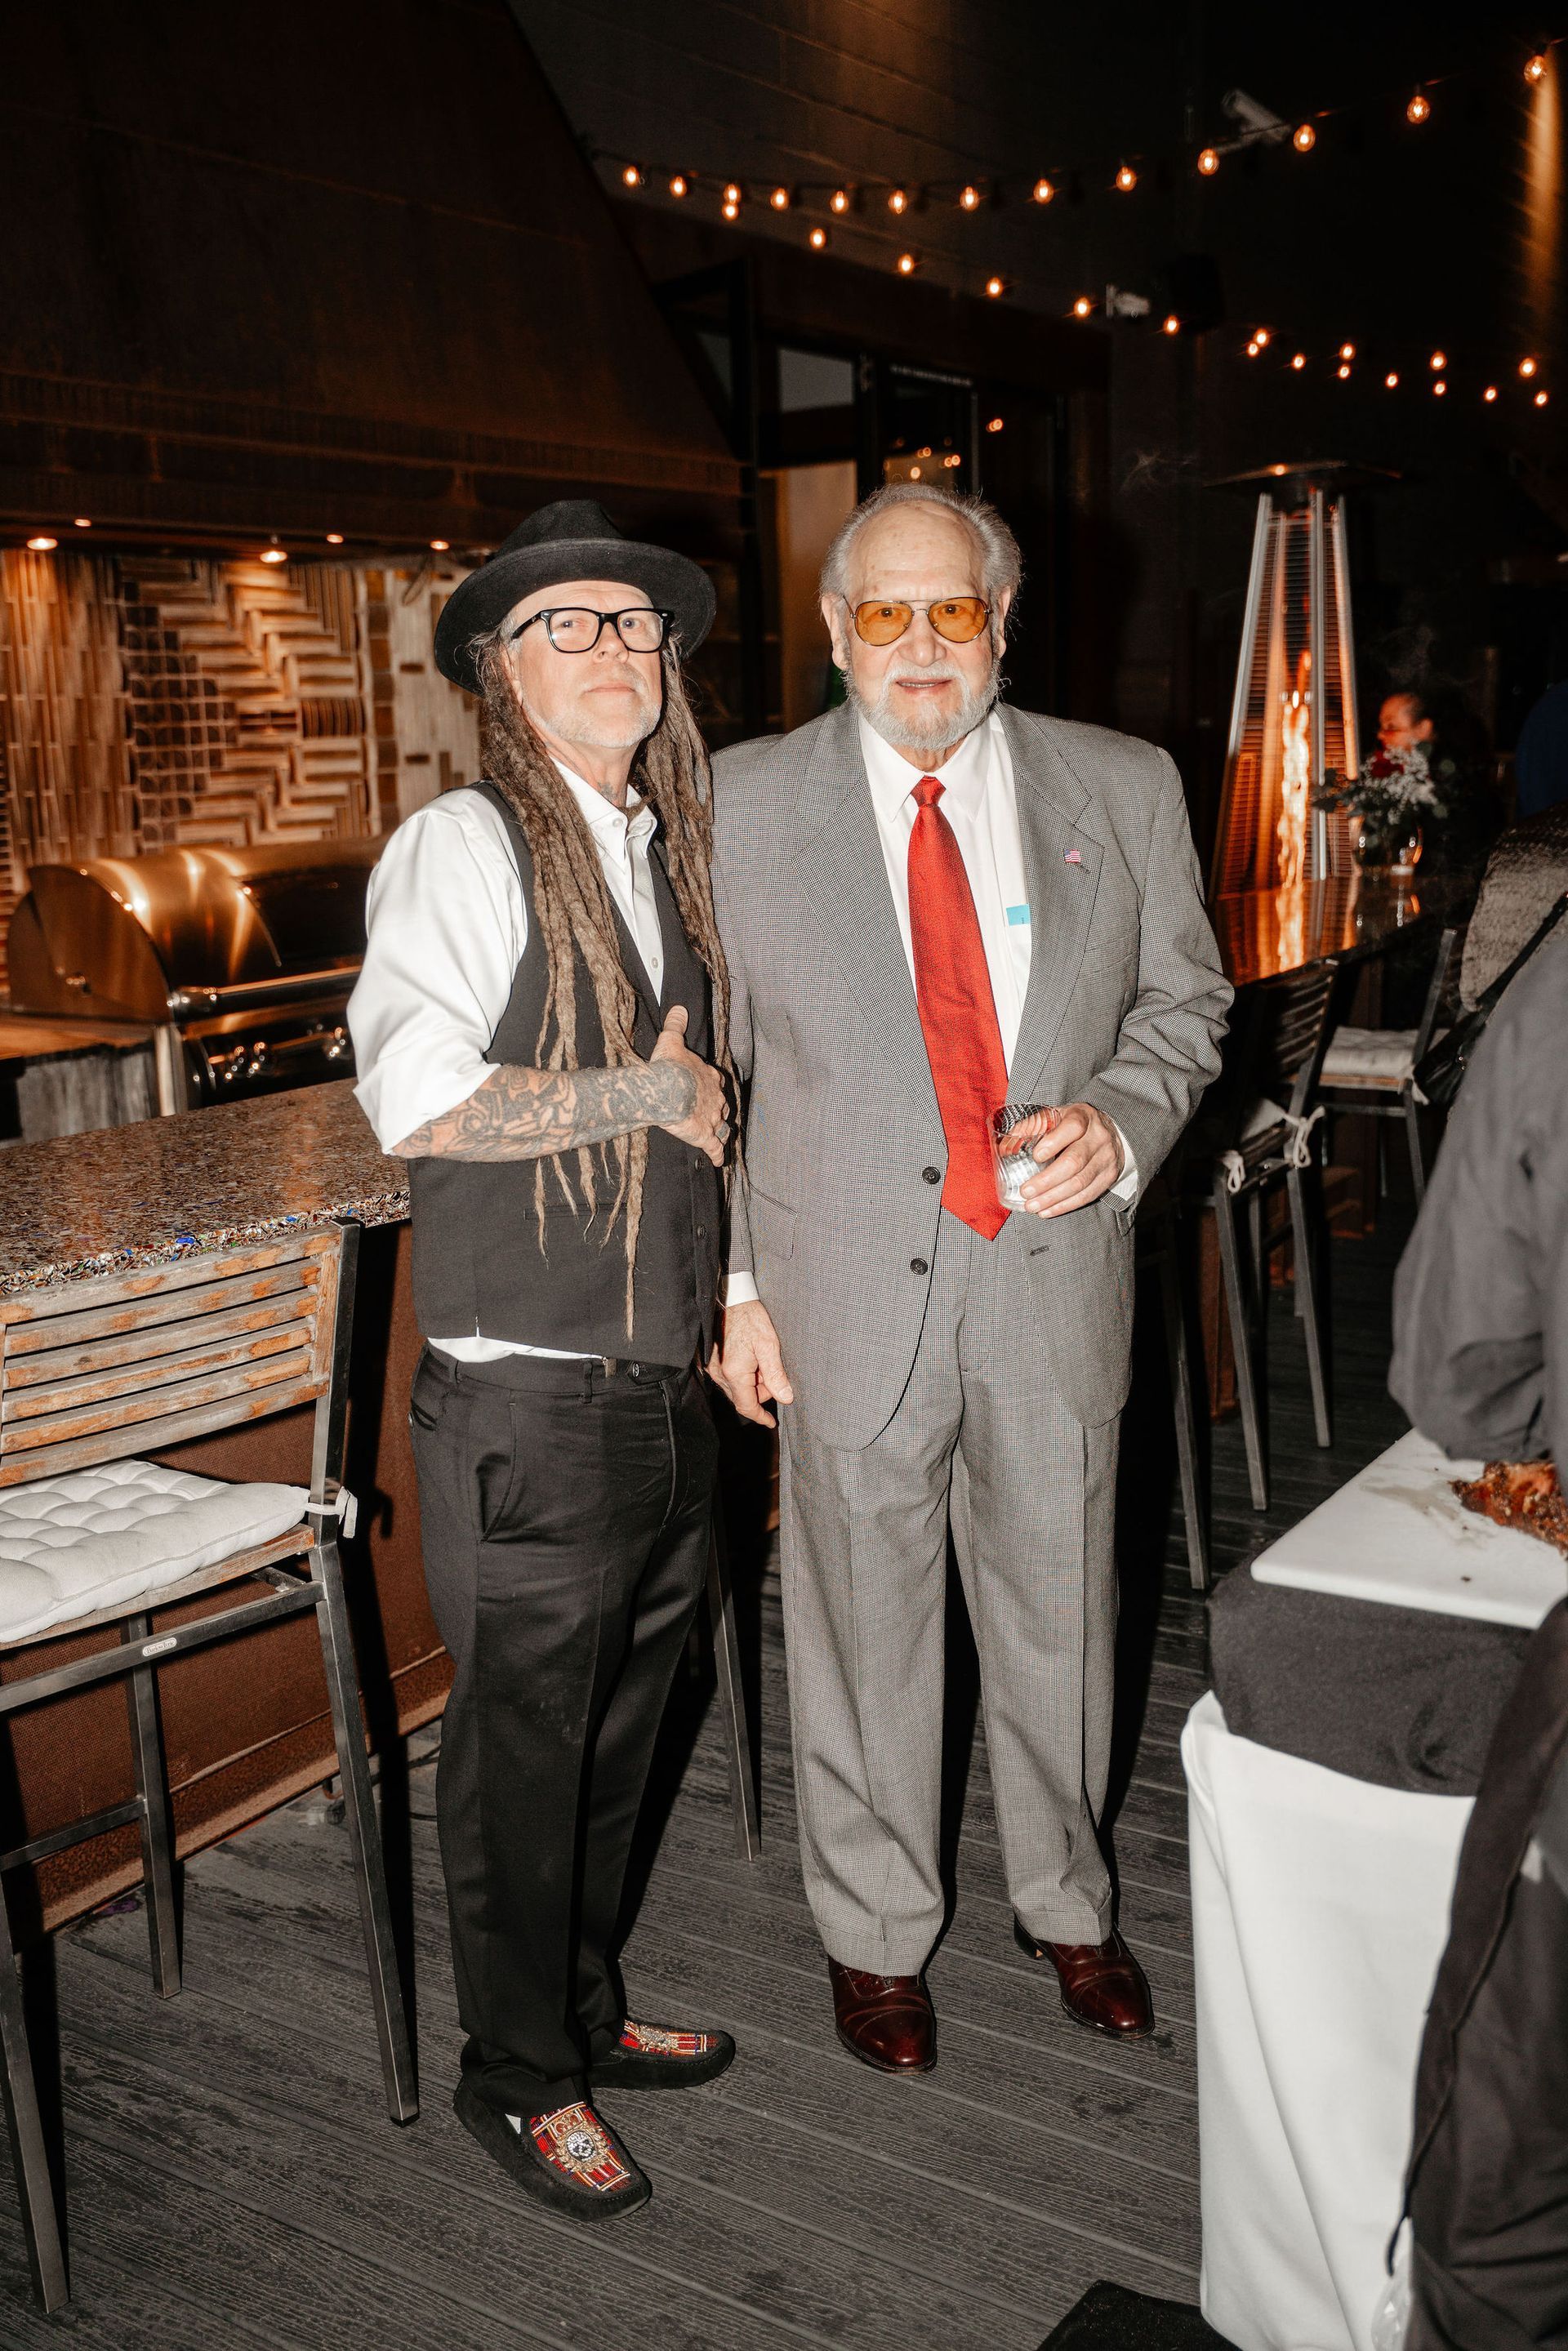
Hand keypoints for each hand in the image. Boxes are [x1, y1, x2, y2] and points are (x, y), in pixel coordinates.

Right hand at [650, 1005, 728, 1165]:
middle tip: (713, 1111)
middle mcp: (715, 1097)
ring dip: (721, 1130)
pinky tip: (719, 1161)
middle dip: (718, 1108)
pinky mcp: (705, 1135)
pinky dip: (718, 1154)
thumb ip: (676, 1025)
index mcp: (709, 1076)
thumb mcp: (672, 1040)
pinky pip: (715, 1147)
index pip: (716, 1080)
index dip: (712, 1084)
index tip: (709, 1086)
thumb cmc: (669, 1066)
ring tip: (720, 1136)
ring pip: (722, 1126)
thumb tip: (679, 1008)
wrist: (666, 1089)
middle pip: (722, 1104)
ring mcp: (712, 1117)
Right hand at [708, 1298, 794, 1427]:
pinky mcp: (711, 1361)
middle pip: (742, 1397)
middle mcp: (719, 1373)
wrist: (732, 1300)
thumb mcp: (769, 1346)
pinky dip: (743, 1376)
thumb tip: (786, 1397)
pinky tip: (752, 1360)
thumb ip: (776, 1375)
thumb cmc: (750, 1319)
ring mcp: (713, 1367)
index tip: (771, 1422)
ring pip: (736, 1388)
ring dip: (752, 1383)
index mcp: (734, 1373)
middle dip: (760, 1393)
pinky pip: (728, 1378)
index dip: (760, 1417)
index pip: (747, 1406)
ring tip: (762, 1362)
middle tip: (773, 1375)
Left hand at [1015, 1101, 1123, 1218]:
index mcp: (1083, 1117)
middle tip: (1026, 1191)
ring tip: (1032, 1205)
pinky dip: (1065, 1206)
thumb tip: (1006, 1146)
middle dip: (1047, 1180)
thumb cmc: (1074, 1125)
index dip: (1053, 1143)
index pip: (1073, 1127)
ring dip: (1053, 1198)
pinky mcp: (1108, 1177)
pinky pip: (1087, 1195)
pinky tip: (1047, 1210)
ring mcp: (1106, 1158)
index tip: (1036, 1157)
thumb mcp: (1057, 1117)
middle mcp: (1098, 1137)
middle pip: (1074, 1161)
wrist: (1111, 1133)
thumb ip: (1033, 1126)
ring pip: (1080, 1182)